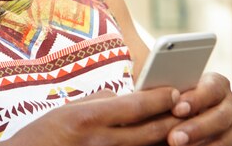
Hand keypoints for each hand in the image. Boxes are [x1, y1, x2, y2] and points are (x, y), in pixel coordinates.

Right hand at [8, 87, 182, 145]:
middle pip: (150, 131)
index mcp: (89, 118)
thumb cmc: (43, 134)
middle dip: (173, 119)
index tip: (174, 91)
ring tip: (181, 129)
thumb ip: (99, 103)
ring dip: (167, 140)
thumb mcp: (67, 110)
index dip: (160, 98)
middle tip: (188, 109)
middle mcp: (100, 142)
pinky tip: (157, 144)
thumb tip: (125, 98)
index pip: (136, 105)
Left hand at [168, 73, 231, 145]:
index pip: (212, 88)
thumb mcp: (171, 89)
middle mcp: (230, 105)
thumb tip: (149, 86)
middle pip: (220, 117)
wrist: (183, 117)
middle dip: (196, 128)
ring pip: (223, 139)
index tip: (176, 109)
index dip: (195, 99)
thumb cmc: (173, 99)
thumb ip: (164, 88)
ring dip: (200, 144)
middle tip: (173, 137)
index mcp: (217, 85)